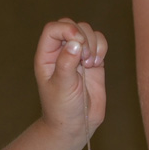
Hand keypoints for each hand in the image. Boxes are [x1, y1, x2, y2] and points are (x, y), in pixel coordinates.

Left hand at [34, 19, 106, 141]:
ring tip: (90, 64)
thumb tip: (75, 43)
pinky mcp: (92, 60)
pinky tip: (97, 64)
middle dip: (83, 36)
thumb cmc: (61, 107)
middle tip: (85, 58)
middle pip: (71, 25)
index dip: (67, 29)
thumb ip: (66, 64)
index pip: (53, 29)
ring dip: (93, 43)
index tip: (79, 42)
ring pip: (87, 31)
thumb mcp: (61, 87)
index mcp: (46, 56)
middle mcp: (60, 52)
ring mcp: (77, 55)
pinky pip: (99, 42)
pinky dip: (102, 48)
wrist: (75, 124)